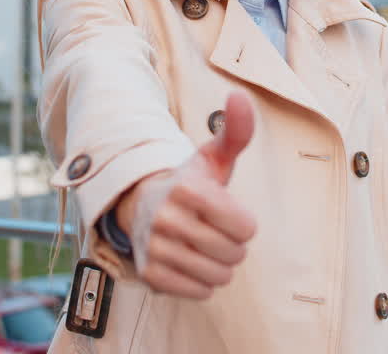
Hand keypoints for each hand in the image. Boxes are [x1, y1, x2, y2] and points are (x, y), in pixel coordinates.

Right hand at [115, 91, 257, 298]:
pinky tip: (190, 262)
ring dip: (219, 265)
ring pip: (218, 277)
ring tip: (203, 246)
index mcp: (188, 189)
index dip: (244, 223)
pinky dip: (201, 282)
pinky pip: (198, 292)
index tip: (228, 213)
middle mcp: (167, 218)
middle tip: (214, 230)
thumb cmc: (190, 182)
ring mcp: (155, 247)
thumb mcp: (213, 156)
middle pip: (234, 254)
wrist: (142, 205)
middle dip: (232, 245)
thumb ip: (235, 131)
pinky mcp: (150, 272)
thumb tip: (240, 95)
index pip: (246, 227)